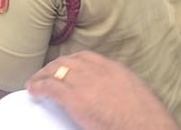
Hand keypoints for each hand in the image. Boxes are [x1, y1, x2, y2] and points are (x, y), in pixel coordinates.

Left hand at [27, 51, 179, 129]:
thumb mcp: (137, 94)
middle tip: (46, 74)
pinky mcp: (74, 96)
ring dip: (43, 76)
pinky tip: (33, 90)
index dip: (72, 62)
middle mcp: (97, 70)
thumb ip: (120, 88)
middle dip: (54, 67)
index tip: (66, 68)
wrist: (146, 128)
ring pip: (56, 71)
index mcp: (114, 69)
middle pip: (68, 61)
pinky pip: (50, 87)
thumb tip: (113, 96)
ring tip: (36, 82)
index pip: (86, 58)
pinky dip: (39, 87)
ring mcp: (84, 81)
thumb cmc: (147, 120)